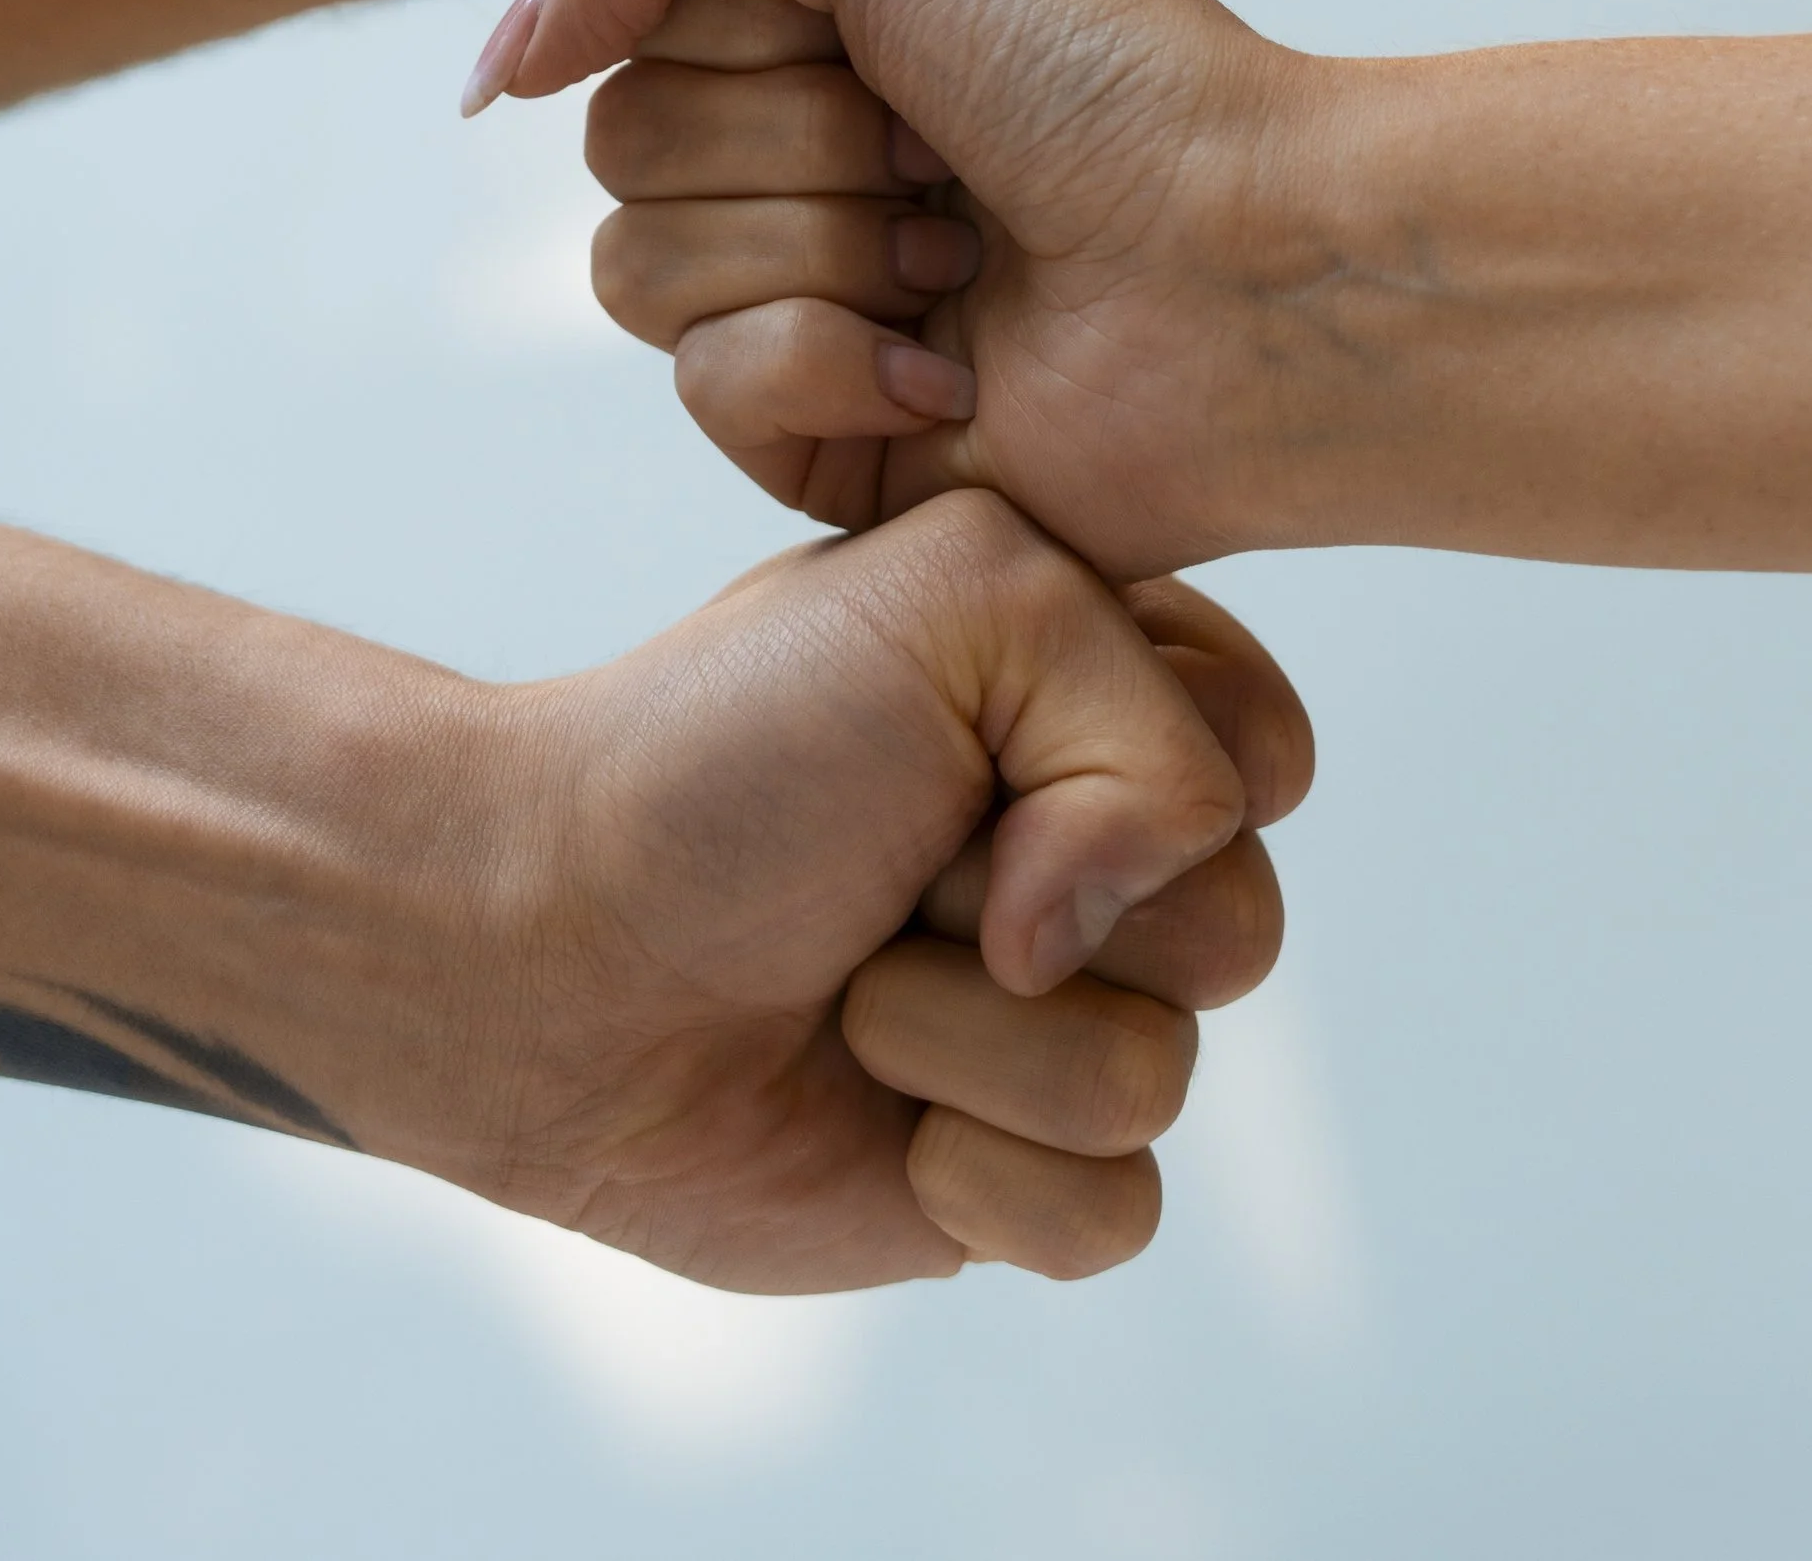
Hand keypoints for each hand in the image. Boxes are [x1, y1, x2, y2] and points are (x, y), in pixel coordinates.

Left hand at [460, 496, 1308, 1285]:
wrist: (544, 940)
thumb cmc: (727, 745)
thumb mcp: (967, 598)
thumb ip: (1154, 722)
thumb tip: (1108, 938)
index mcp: (1094, 702)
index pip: (1267, 753)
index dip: (1156, 763)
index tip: (991, 729)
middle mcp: (1092, 866)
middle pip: (1240, 925)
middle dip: (1043, 899)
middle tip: (895, 861)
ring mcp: (1057, 1026)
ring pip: (1165, 1076)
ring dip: (972, 1034)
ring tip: (848, 986)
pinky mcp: (1010, 1178)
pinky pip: (1114, 1213)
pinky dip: (975, 1165)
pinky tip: (868, 1110)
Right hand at [507, 0, 1811, 594]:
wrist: (1252, 267)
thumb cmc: (1105, 69)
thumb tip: (503, 56)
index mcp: (799, 29)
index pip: (625, 19)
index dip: (743, 22)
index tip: (884, 30)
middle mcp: (788, 161)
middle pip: (618, 148)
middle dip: (791, 142)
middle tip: (942, 154)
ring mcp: (797, 303)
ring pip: (640, 271)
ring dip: (818, 246)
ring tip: (959, 256)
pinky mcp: (818, 437)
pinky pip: (708, 389)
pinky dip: (832, 359)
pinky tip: (952, 364)